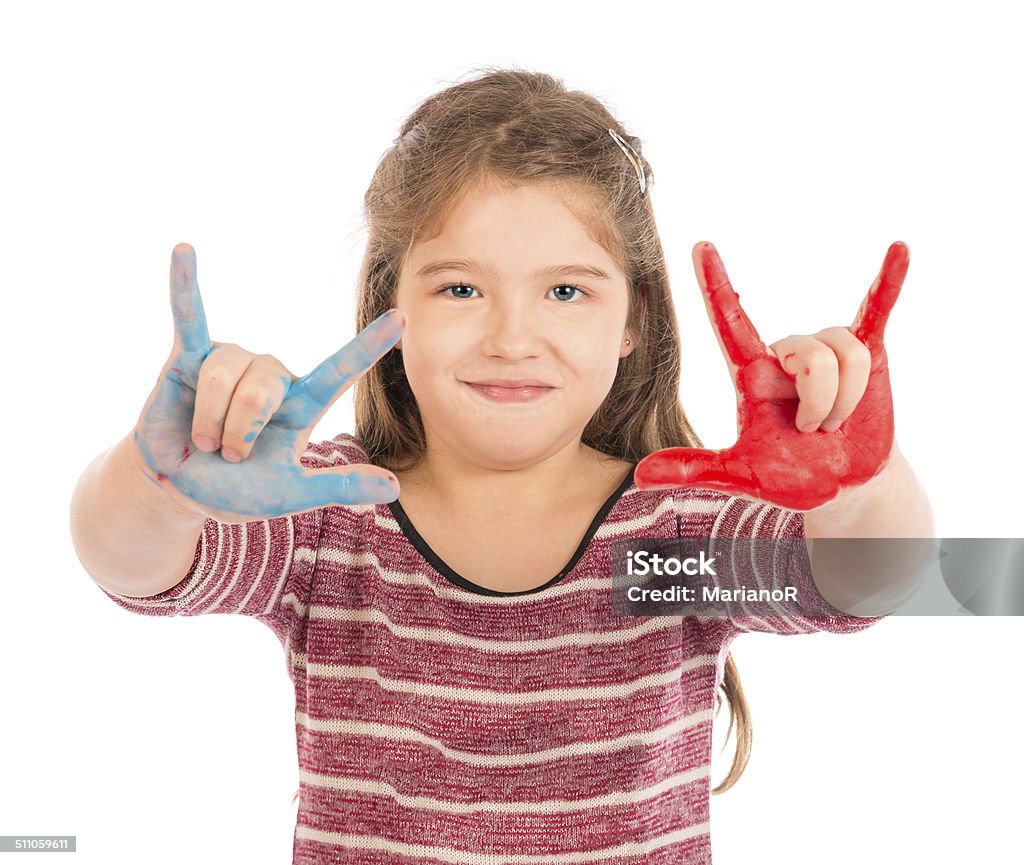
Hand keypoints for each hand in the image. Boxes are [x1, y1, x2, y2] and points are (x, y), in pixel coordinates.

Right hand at [130, 243, 404, 521]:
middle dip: (240, 432)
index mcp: (302, 403)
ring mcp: (232, 362)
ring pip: (224, 377)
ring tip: (205, 441)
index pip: (341, 370)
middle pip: (261, 392)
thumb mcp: (292, 494)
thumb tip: (395, 488)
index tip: (401, 318)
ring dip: (210, 420)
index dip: (369, 347)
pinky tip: (183, 250)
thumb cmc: (239, 488)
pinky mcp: (188, 357)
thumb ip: (339, 487)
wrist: (181, 488)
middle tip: (230, 455)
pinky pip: (189, 318)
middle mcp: (272, 376)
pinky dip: (184, 286)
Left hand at [634, 241, 908, 510]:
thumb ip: (696, 469)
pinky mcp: (867, 355)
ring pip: (846, 353)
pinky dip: (890, 283)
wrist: (843, 486)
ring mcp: (827, 352)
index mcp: (752, 374)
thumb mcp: (742, 475)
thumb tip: (640, 476)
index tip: (700, 245)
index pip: (730, 319)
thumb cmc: (789, 475)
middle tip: (815, 432)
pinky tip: (900, 250)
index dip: (716, 284)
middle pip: (811, 355)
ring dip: (848, 399)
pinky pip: (876, 312)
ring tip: (837, 424)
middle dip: (821, 403)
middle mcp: (786, 355)